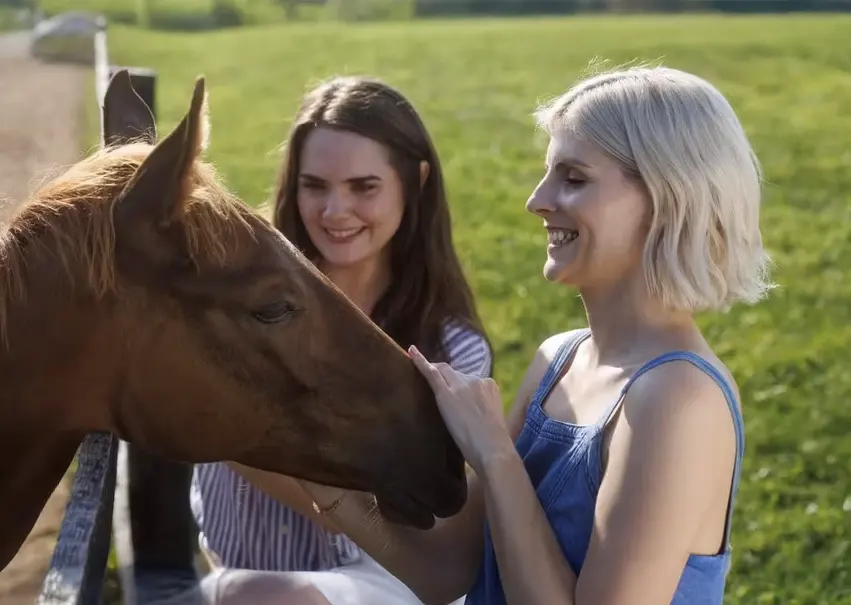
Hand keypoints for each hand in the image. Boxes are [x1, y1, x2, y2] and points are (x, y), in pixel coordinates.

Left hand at [409, 345, 513, 474]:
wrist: (492, 449)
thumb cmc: (495, 444)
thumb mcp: (493, 418)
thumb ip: (483, 408)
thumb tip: (472, 412)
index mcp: (490, 385)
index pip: (470, 381)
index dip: (460, 388)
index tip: (454, 395)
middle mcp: (476, 380)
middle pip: (455, 374)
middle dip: (445, 378)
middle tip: (435, 385)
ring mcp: (460, 385)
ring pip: (442, 372)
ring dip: (434, 374)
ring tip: (420, 371)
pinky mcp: (445, 394)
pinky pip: (430, 373)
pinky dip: (419, 361)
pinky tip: (411, 352)